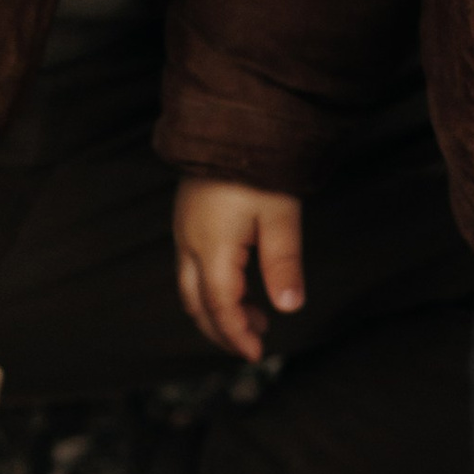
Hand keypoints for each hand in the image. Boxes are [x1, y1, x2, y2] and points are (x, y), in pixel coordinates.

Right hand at [174, 176, 306, 361]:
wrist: (230, 120)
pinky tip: (239, 286)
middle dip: (221, 330)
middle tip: (251, 344)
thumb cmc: (258, 164)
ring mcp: (184, 230)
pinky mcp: (187, 218)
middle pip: (195, 304)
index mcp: (210, 247)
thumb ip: (283, 264)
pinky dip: (212, 287)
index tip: (257, 353)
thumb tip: (289, 307)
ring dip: (217, 309)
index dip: (236, 334)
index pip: (219, 307)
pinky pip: (191, 267)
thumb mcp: (280, 215)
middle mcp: (188, 243)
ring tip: (256, 316)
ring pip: (190, 287)